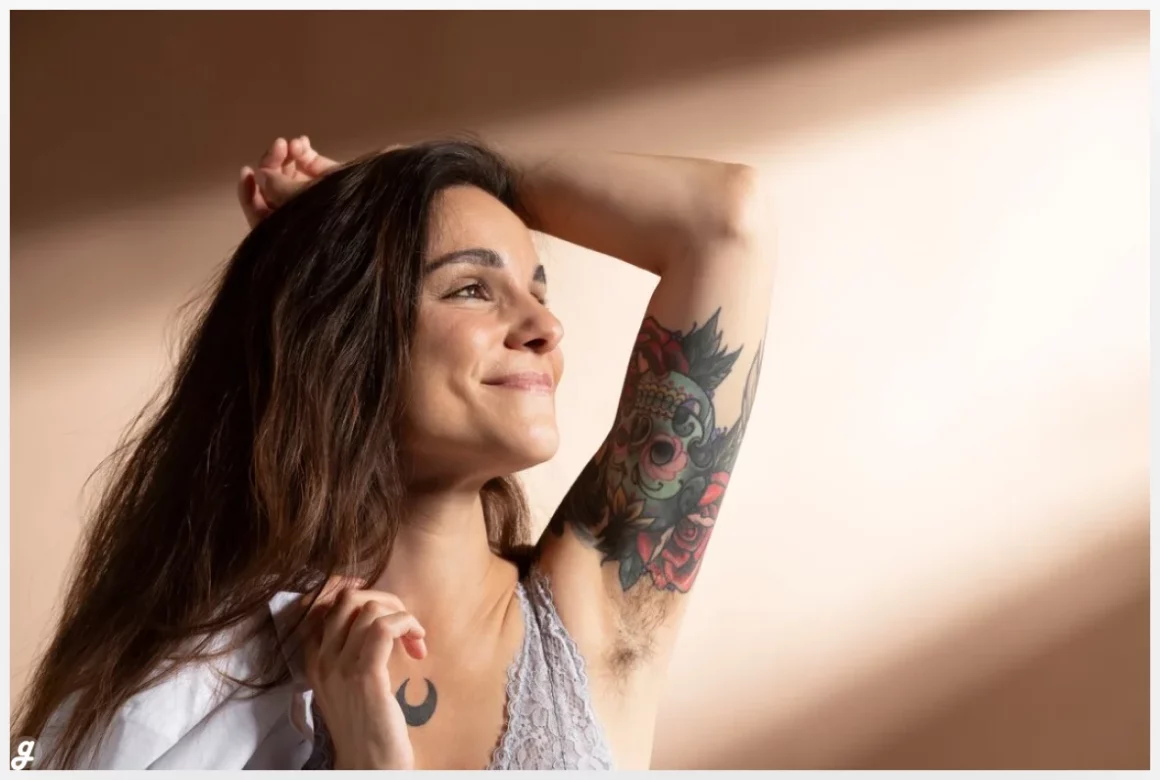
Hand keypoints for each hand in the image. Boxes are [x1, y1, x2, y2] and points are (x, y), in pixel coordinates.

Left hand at [237, 135, 339, 227]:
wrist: (387, 205)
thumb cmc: (337, 211)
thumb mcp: (296, 200)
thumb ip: (273, 187)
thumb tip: (259, 176)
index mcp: (292, 232)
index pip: (261, 215)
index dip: (249, 194)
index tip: (246, 171)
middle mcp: (303, 217)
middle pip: (276, 191)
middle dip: (273, 166)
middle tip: (279, 147)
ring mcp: (319, 198)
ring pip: (292, 175)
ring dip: (288, 155)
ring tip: (295, 143)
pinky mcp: (335, 181)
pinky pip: (312, 165)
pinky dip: (304, 152)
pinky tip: (304, 141)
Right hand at [300, 577, 427, 769]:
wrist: (370, 767)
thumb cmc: (368, 728)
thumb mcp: (348, 687)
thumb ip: (350, 655)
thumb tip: (375, 622)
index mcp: (315, 662)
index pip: (320, 606)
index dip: (352, 593)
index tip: (382, 605)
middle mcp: (323, 661)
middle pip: (347, 599)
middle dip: (384, 600)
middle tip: (405, 625)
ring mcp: (341, 668)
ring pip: (368, 608)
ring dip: (402, 615)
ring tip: (416, 641)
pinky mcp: (366, 677)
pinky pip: (384, 628)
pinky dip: (406, 624)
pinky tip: (418, 643)